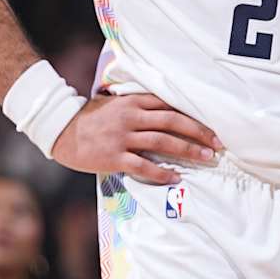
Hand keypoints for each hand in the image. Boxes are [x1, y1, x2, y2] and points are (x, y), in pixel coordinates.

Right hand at [51, 94, 220, 183]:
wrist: (61, 130)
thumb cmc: (89, 117)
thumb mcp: (113, 103)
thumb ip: (136, 104)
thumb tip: (162, 109)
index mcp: (131, 102)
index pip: (169, 105)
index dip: (192, 116)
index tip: (210, 126)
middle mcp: (130, 117)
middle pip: (172, 122)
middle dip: (198, 133)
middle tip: (217, 144)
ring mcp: (122, 137)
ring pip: (162, 142)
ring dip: (187, 150)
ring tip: (205, 158)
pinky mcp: (114, 157)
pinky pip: (143, 166)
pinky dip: (161, 172)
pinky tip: (175, 177)